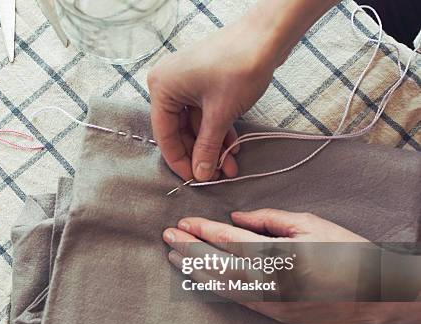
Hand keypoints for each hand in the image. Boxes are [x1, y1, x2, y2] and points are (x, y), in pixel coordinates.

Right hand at [147, 19, 276, 181]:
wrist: (268, 36)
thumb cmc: (239, 66)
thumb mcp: (220, 114)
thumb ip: (206, 147)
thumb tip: (200, 174)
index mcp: (162, 88)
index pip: (165, 134)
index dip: (180, 160)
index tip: (194, 179)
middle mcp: (169, 84)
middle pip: (180, 130)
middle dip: (201, 153)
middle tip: (215, 175)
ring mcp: (187, 83)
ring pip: (196, 124)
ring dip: (212, 145)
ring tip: (229, 166)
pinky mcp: (204, 82)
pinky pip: (205, 113)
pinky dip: (218, 130)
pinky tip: (231, 148)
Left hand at [163, 209, 420, 323]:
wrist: (374, 291)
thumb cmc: (344, 250)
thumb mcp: (310, 223)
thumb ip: (268, 219)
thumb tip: (234, 218)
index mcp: (279, 252)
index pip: (229, 240)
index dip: (202, 231)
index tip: (182, 223)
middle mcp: (271, 279)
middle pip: (218, 263)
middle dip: (189, 249)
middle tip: (167, 237)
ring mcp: (271, 301)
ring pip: (222, 285)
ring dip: (195, 270)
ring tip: (174, 257)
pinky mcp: (275, 314)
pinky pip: (236, 300)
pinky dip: (213, 288)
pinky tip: (198, 280)